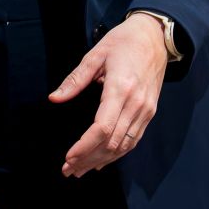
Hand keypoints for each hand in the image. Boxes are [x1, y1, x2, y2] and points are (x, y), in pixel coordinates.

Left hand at [48, 12, 168, 177]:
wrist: (154, 38)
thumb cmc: (122, 42)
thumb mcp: (94, 54)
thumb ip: (74, 80)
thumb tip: (54, 98)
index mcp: (120, 89)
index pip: (102, 128)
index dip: (85, 146)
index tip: (68, 157)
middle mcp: (136, 104)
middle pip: (112, 142)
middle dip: (89, 159)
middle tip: (68, 170)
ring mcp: (145, 110)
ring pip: (124, 146)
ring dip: (102, 160)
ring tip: (80, 170)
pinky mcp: (149, 112)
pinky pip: (133, 140)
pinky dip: (117, 154)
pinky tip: (102, 160)